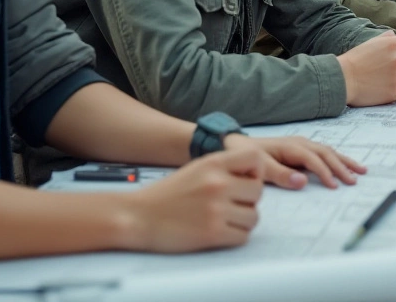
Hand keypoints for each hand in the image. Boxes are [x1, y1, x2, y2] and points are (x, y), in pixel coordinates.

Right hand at [125, 148, 263, 251]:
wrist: (137, 217)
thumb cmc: (166, 195)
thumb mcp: (196, 169)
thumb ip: (224, 169)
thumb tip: (254, 177)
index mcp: (213, 163)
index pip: (255, 158)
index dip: (256, 171)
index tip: (246, 181)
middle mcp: (218, 183)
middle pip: (258, 192)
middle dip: (247, 201)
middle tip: (230, 205)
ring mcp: (216, 209)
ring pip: (254, 217)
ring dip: (242, 221)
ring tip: (223, 220)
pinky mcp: (213, 234)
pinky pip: (243, 236)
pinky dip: (234, 237)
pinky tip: (218, 232)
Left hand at [226, 134, 366, 189]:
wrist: (235, 145)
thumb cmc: (246, 156)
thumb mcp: (260, 168)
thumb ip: (281, 175)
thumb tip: (302, 182)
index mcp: (291, 147)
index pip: (314, 160)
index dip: (325, 173)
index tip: (335, 186)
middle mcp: (300, 143)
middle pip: (326, 153)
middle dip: (342, 167)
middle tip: (355, 180)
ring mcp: (301, 144)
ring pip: (328, 152)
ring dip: (344, 161)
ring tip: (361, 170)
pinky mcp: (300, 149)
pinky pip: (323, 153)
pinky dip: (337, 159)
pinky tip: (344, 165)